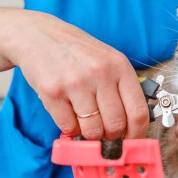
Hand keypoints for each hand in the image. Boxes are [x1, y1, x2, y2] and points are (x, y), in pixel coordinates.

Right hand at [0, 9, 148, 139]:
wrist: (40, 36)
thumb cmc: (79, 52)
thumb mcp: (109, 61)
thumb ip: (122, 89)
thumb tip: (133, 125)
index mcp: (120, 66)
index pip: (138, 111)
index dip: (137, 133)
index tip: (132, 141)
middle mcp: (100, 73)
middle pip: (115, 125)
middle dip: (112, 135)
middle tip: (105, 131)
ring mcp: (75, 82)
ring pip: (93, 130)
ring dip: (90, 133)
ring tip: (86, 119)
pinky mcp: (52, 92)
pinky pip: (68, 127)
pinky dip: (71, 128)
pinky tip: (69, 113)